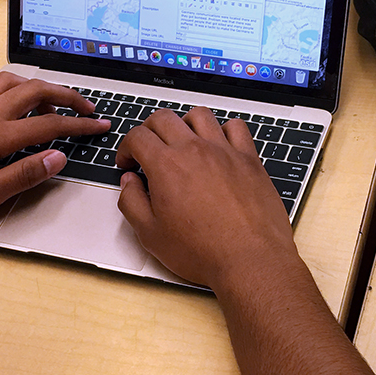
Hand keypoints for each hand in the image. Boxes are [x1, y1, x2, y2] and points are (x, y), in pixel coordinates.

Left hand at [0, 71, 109, 229]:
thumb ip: (23, 175)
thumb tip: (58, 157)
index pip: (49, 125)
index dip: (79, 125)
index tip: (101, 126)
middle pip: (35, 91)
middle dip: (66, 96)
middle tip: (86, 109)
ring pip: (11, 82)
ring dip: (37, 88)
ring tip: (50, 108)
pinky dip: (9, 89)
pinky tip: (10, 106)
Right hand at [114, 107, 300, 288]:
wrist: (249, 260)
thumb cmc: (203, 251)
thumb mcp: (151, 235)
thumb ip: (131, 203)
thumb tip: (129, 183)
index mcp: (166, 166)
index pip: (138, 136)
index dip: (126, 148)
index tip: (129, 162)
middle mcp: (195, 150)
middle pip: (164, 118)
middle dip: (149, 129)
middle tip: (148, 148)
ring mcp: (224, 151)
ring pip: (200, 115)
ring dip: (184, 123)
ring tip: (183, 141)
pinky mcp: (249, 159)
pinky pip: (236, 127)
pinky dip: (224, 129)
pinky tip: (219, 145)